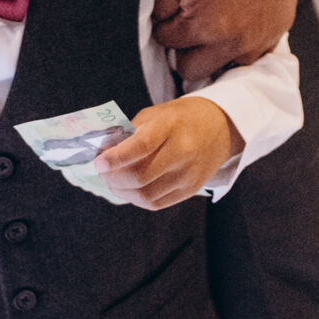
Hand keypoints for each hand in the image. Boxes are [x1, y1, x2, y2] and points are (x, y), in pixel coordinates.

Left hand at [94, 99, 239, 208]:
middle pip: (141, 177)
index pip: (142, 146)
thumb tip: (103, 153)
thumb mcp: (155, 114)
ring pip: (146, 196)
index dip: (116, 157)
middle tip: (101, 172)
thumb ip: (130, 133)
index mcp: (172, 126)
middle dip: (113, 178)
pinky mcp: (190, 190)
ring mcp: (188, 175)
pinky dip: (136, 199)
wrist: (220, 127)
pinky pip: (156, 203)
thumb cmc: (181, 118)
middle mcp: (183, 152)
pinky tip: (129, 189)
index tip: (98, 162)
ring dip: (122, 192)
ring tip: (112, 181)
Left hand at [153, 0, 306, 83]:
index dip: (166, 23)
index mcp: (205, 27)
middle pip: (192, 69)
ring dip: (214, 50)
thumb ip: (161, 2)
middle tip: (190, 21)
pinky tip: (238, 19)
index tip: (176, 7)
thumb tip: (159, 24)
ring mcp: (258, 42)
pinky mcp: (276, 34)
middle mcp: (234, 43)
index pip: (166, 42)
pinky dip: (241, 44)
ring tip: (215, 21)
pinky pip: (251, 56)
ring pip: (222, 66)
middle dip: (185, 47)